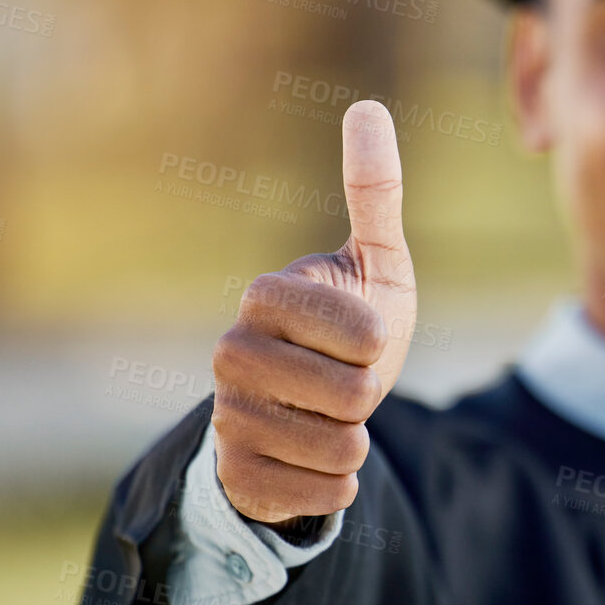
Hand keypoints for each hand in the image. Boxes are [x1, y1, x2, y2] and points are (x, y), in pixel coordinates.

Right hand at [211, 101, 416, 523]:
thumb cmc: (353, 329)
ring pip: (338, 450)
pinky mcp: (232, 476)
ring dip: (355, 441)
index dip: (380, 340)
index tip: (358, 333)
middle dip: (371, 396)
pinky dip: (337, 486)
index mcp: (266, 295)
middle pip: (354, 396)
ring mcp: (224, 417)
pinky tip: (314, 461)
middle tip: (345, 382)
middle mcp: (230, 352)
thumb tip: (367, 108)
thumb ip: (375, 192)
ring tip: (329, 418)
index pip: (364, 333)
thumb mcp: (378, 262)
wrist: (313, 409)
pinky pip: (318, 496)